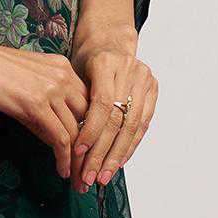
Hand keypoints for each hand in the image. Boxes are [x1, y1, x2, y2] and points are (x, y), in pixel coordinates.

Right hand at [0, 32, 91, 178]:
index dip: (93, 133)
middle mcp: (63, 76)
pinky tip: (61, 171)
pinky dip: (64, 159)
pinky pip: (60, 138)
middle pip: (90, 121)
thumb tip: (55, 136)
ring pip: (78, 133)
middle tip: (88, 174)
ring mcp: (51, 89)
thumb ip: (44, 105)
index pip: (90, 106)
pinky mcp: (35, 104)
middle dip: (91, 151)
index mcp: (63, 68)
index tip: (90, 155)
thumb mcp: (25, 82)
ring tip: (77, 181)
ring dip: (79, 162)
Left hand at [67, 29, 157, 190]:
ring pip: (132, 126)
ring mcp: (145, 78)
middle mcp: (129, 69)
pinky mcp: (154, 88)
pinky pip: (143, 124)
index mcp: (106, 63)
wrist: (109, 41)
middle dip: (102, 152)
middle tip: (90, 176)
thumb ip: (75, 104)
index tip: (77, 154)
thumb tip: (64, 144)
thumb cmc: (86, 62)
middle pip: (117, 119)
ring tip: (103, 176)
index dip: (90, 132)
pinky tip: (118, 162)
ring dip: (117, 155)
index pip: (101, 105)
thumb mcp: (74, 75)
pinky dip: (130, 145)